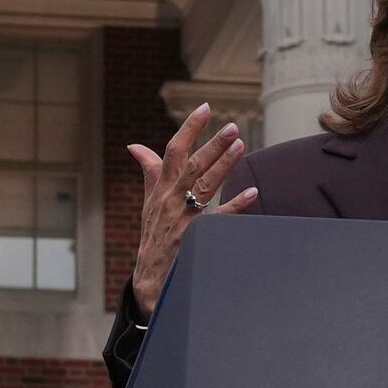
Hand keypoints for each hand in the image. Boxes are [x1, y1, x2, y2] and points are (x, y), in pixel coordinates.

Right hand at [127, 103, 258, 308]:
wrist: (150, 280)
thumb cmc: (153, 237)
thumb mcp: (148, 203)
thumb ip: (149, 173)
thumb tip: (135, 146)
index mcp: (160, 189)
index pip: (172, 151)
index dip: (189, 128)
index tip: (204, 108)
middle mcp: (170, 200)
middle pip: (191, 165)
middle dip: (212, 144)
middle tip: (232, 127)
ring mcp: (182, 219)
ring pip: (204, 185)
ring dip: (223, 165)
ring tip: (241, 146)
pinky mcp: (195, 237)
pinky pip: (219, 218)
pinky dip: (236, 205)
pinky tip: (252, 192)